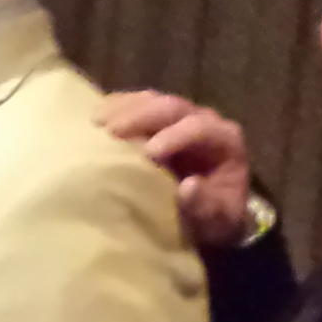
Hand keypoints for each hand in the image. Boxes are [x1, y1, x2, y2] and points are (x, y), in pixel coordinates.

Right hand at [96, 90, 255, 253]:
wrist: (210, 212)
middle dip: (141, 117)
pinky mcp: (160, 119)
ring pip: (153, 100)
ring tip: (97, 121)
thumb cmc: (214, 216)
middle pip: (172, 107)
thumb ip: (205, 206)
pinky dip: (117, 106)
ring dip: (123, 108)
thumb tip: (187, 187)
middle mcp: (204, 120)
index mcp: (225, 140)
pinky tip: (97, 115)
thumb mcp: (216, 220)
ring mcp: (181, 115)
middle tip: (111, 131)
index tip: (147, 153)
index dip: (175, 136)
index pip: (200, 128)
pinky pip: (139, 103)